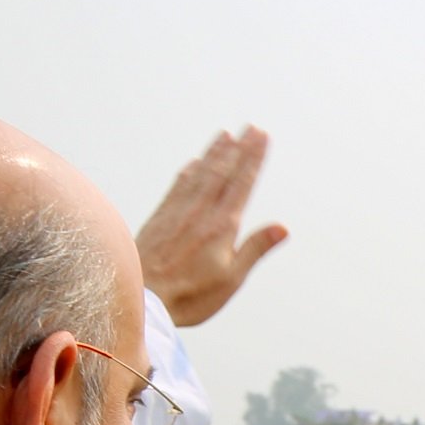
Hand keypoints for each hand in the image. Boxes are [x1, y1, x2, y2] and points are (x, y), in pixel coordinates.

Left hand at [134, 127, 288, 327]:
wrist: (141, 297)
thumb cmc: (189, 296)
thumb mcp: (231, 279)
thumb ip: (255, 249)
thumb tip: (283, 227)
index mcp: (221, 226)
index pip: (242, 184)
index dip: (253, 158)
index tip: (262, 137)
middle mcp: (200, 212)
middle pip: (223, 171)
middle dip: (239, 148)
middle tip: (251, 127)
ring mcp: (177, 212)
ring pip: (200, 173)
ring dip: (214, 153)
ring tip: (225, 135)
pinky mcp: (160, 218)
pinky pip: (178, 185)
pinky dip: (189, 170)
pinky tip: (193, 163)